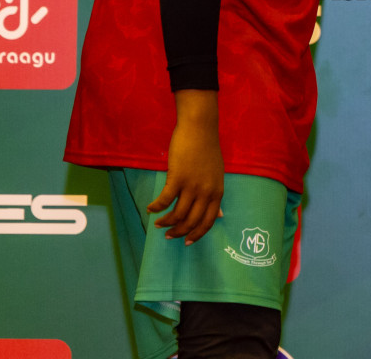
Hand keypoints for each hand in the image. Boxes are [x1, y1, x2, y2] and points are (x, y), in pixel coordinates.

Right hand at [148, 89, 223, 244]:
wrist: (200, 128)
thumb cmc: (207, 149)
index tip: (186, 242)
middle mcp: (206, 192)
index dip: (197, 234)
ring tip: (157, 223)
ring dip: (165, 222)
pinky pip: (165, 200)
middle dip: (178, 232)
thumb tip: (220, 216)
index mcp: (217, 192)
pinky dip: (156, 207)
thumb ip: (215, 196)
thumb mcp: (217, 175)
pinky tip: (150, 209)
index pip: (208, 222)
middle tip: (168, 235)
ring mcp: (192, 186)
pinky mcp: (177, 178)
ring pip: (177, 214)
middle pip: (191, 221)